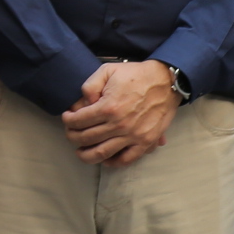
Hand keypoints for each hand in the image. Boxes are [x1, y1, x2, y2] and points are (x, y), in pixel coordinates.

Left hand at [62, 60, 182, 164]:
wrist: (166, 81)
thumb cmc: (136, 75)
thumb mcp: (108, 70)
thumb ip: (90, 86)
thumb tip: (81, 104)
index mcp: (108, 107)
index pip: (78, 121)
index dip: (68, 121)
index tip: (67, 118)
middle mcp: (119, 125)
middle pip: (86, 138)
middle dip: (73, 136)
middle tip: (71, 133)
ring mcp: (133, 136)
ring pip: (101, 153)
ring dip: (86, 155)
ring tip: (81, 151)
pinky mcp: (145, 142)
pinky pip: (126, 159)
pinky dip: (112, 162)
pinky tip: (105, 159)